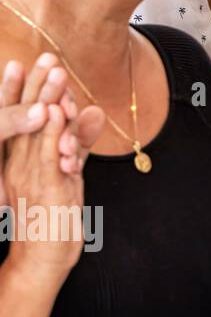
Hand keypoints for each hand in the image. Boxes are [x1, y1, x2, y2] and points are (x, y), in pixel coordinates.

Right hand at [0, 56, 104, 280]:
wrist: (42, 260)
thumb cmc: (53, 217)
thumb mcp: (65, 172)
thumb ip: (76, 142)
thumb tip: (89, 112)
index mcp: (15, 161)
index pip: (15, 119)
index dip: (16, 90)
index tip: (19, 62)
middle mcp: (16, 165)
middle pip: (24, 118)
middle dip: (32, 85)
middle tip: (42, 56)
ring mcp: (28, 175)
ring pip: (36, 130)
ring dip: (45, 100)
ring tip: (52, 72)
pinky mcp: (45, 187)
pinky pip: (47, 155)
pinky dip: (53, 132)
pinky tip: (57, 112)